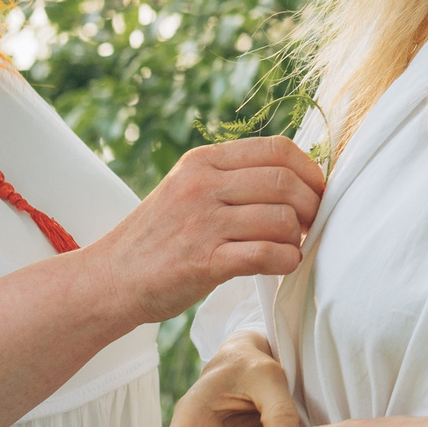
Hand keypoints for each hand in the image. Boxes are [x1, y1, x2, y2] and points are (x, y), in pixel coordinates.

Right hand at [79, 137, 325, 326]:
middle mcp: (203, 185)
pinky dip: (286, 261)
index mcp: (203, 161)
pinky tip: (281, 265)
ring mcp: (202, 223)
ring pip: (281, 219)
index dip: (309, 170)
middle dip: (311, 205)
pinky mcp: (203, 262)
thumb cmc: (159, 237)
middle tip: (311, 224)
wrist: (110, 278)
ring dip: (298, 237)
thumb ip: (233, 178)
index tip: (317, 191)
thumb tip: (297, 179)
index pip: (277, 148)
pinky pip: (266, 255)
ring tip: (291, 247)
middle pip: (285, 182)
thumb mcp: (189, 189)